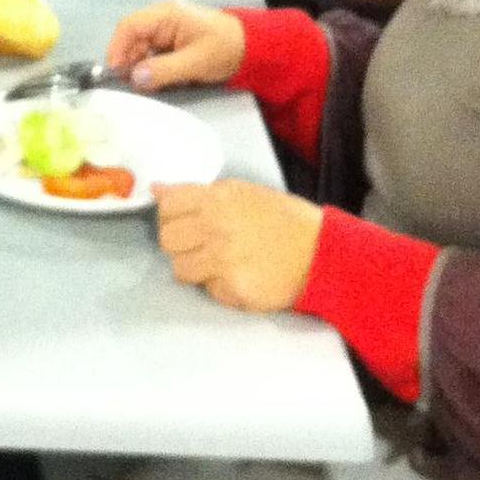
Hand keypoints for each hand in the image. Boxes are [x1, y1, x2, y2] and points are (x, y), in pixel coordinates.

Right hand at [105, 0, 246, 89]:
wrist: (252, 49)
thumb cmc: (225, 49)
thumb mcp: (196, 62)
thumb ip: (165, 70)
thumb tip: (135, 78)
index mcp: (166, 14)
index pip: (129, 26)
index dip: (117, 48)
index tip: (114, 72)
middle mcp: (161, 19)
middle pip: (132, 38)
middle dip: (127, 61)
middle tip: (129, 86)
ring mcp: (166, 31)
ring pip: (140, 49)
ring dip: (138, 67)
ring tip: (143, 87)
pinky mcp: (171, 43)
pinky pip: (152, 55)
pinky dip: (150, 69)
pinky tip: (154, 82)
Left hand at [153, 181, 322, 313]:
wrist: (321, 252)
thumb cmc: (283, 219)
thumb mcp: (242, 192)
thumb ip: (197, 193)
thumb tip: (157, 190)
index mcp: (217, 198)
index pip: (168, 206)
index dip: (172, 215)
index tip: (183, 220)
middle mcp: (216, 227)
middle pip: (167, 239)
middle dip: (179, 243)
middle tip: (199, 244)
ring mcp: (223, 260)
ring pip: (180, 268)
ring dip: (194, 267)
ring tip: (218, 262)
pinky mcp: (233, 289)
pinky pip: (208, 289)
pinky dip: (219, 286)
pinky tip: (239, 275)